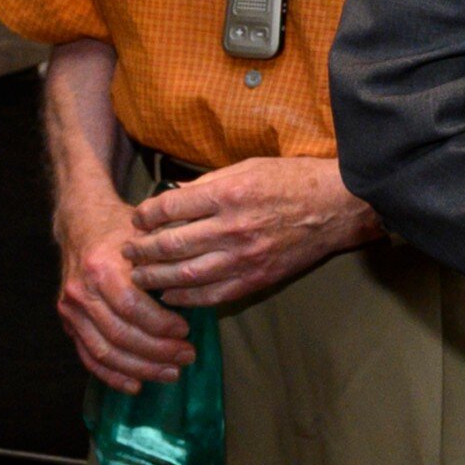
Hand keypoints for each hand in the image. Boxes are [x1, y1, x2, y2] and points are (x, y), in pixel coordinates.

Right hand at [58, 196, 194, 392]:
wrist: (80, 224)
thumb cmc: (121, 229)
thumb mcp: (145, 234)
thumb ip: (165, 259)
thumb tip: (199, 286)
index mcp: (102, 268)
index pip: (132, 307)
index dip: (160, 325)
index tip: (187, 331)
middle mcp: (82, 291)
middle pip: (120, 335)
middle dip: (156, 352)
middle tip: (186, 357)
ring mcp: (71, 310)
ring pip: (105, 352)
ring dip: (140, 369)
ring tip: (170, 373)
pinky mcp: (68, 323)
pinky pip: (88, 357)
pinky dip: (112, 376)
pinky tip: (136, 385)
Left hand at [122, 154, 382, 306]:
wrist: (338, 208)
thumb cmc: (294, 180)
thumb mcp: (250, 167)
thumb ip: (209, 183)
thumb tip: (174, 195)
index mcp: (229, 193)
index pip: (170, 207)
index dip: (146, 215)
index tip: (136, 219)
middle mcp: (232, 227)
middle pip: (170, 244)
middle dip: (141, 249)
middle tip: (126, 250)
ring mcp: (244, 257)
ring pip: (183, 274)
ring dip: (154, 276)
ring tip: (138, 275)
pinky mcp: (255, 278)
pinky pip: (210, 295)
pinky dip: (184, 296)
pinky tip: (169, 292)